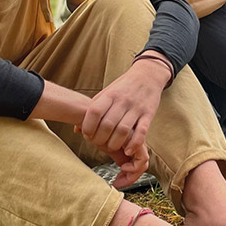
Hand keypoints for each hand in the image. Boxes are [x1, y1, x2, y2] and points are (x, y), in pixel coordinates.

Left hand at [78, 56, 169, 183]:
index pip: (94, 112)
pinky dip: (134, 143)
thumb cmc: (123, 87)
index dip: (88, 126)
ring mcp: (136, 108)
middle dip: (99, 139)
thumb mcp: (106, 93)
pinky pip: (141, 131)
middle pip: (108, 124)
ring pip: (123, 130)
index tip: (86, 134)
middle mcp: (123, 101)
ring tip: (111, 147)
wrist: (148, 75)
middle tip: (98, 143)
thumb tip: (76, 130)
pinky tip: (127, 150)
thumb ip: (93, 110)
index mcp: (110, 95)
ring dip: (114, 143)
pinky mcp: (148, 114)